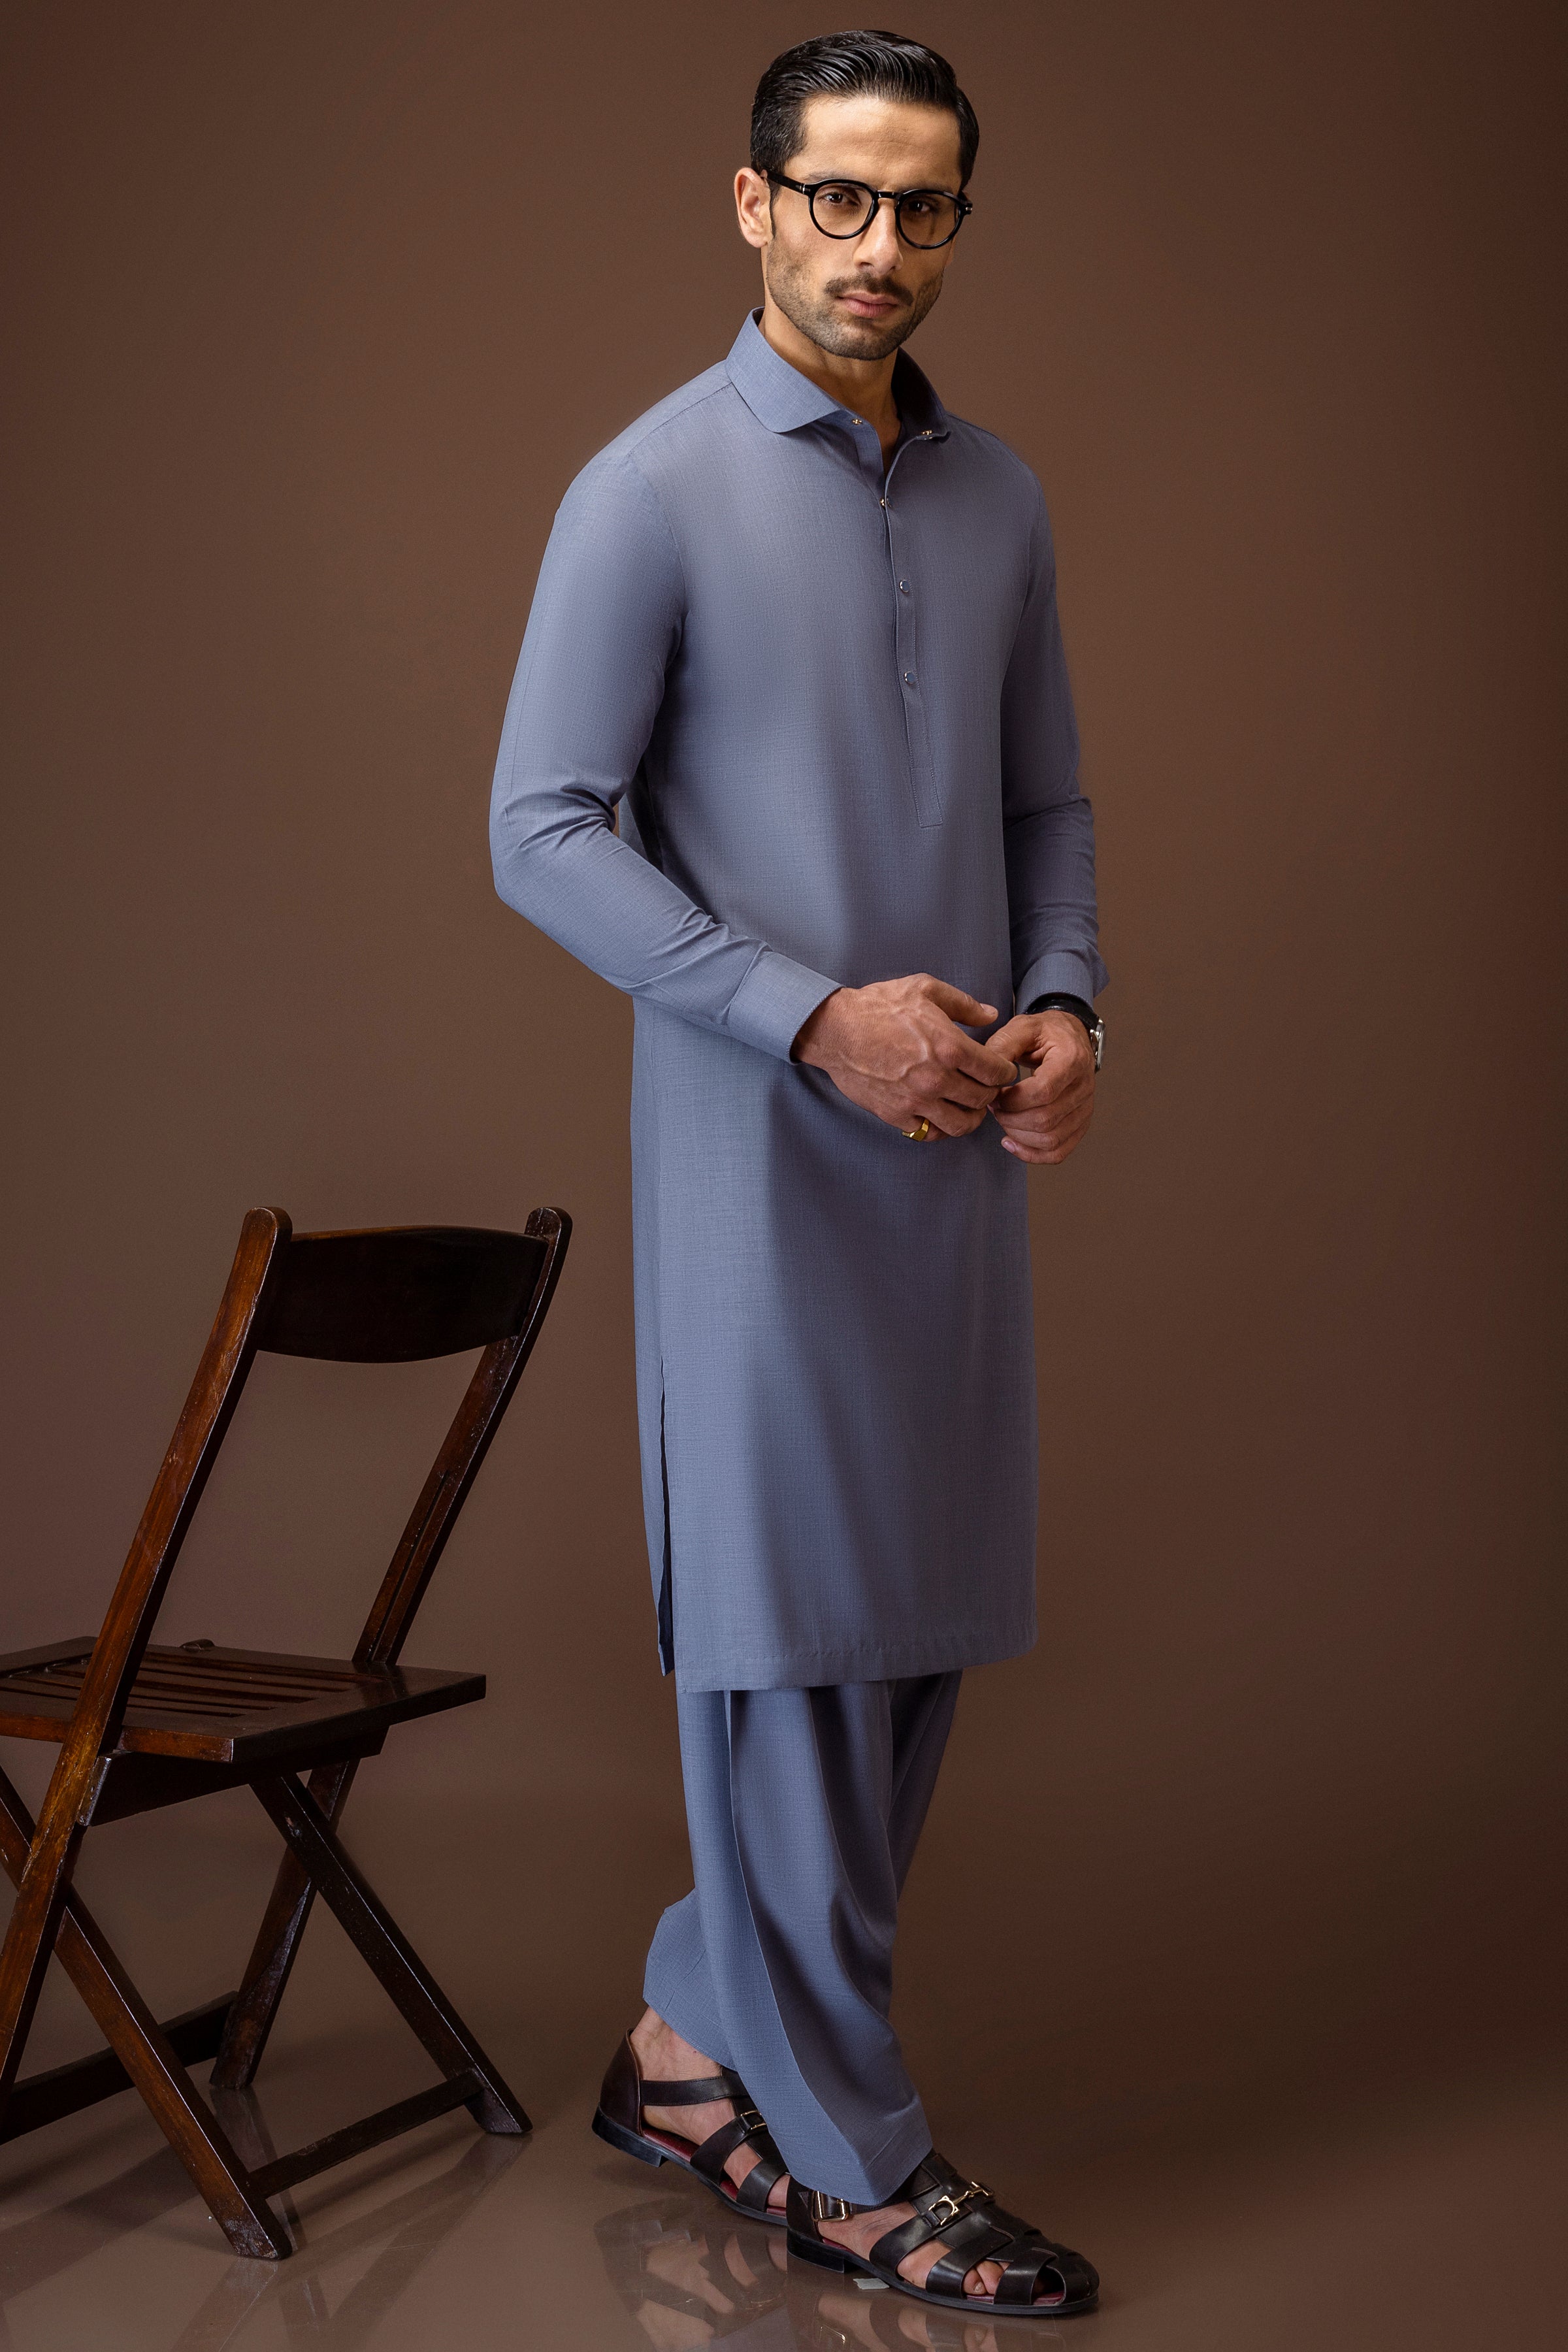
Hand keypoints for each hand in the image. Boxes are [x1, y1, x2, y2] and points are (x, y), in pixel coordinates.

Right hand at [792, 976, 1018, 1136]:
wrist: (836, 1029)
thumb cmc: (879, 1006)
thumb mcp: (925, 989)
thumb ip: (963, 1004)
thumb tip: (991, 1015)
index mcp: (951, 1047)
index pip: (997, 1072)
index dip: (1006, 1072)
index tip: (1001, 1070)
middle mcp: (937, 1079)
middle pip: (983, 1101)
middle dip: (990, 1094)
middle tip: (985, 1087)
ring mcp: (916, 1101)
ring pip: (961, 1125)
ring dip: (969, 1116)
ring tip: (966, 1106)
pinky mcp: (896, 1114)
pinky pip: (928, 1131)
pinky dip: (937, 1125)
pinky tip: (936, 1112)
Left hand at [984, 1009, 1095, 1163]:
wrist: (1069, 1036)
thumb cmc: (1044, 1032)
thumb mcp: (1021, 1027)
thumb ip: (1001, 1046)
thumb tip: (985, 1075)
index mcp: (1072, 1059)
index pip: (1043, 1092)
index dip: (1012, 1100)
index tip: (994, 1093)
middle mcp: (1084, 1086)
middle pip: (1045, 1120)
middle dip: (1011, 1118)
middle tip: (994, 1106)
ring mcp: (1085, 1108)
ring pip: (1051, 1139)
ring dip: (1018, 1135)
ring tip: (1002, 1117)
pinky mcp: (1080, 1124)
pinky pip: (1058, 1151)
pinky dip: (1032, 1154)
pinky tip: (1011, 1141)